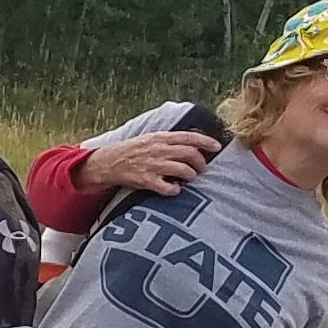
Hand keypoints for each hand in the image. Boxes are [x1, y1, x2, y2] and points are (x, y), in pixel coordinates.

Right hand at [84, 128, 221, 198]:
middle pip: (190, 154)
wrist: (109, 162)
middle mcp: (159, 150)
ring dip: (191, 176)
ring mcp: (153, 165)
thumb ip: (170, 141)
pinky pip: (168, 187)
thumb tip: (192, 144)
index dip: (206, 141)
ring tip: (189, 179)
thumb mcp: (151, 139)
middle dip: (201, 163)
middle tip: (201, 169)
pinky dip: (175, 190)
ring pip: (183, 170)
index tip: (218, 147)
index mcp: (161, 138)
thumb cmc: (133, 151)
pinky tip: (174, 189)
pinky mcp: (146, 180)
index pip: (189, 137)